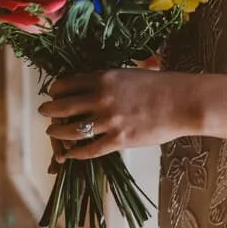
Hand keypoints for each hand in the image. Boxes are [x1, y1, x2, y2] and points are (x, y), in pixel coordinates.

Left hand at [44, 55, 162, 172]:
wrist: (182, 101)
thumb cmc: (160, 84)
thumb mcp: (129, 73)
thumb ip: (108, 80)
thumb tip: (92, 85)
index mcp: (103, 78)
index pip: (66, 84)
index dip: (55, 90)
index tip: (54, 93)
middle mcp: (100, 98)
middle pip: (61, 106)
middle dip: (49, 110)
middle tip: (44, 112)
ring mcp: (108, 120)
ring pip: (70, 130)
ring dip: (57, 133)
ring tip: (53, 133)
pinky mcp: (118, 140)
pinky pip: (88, 150)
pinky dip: (75, 153)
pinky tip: (70, 154)